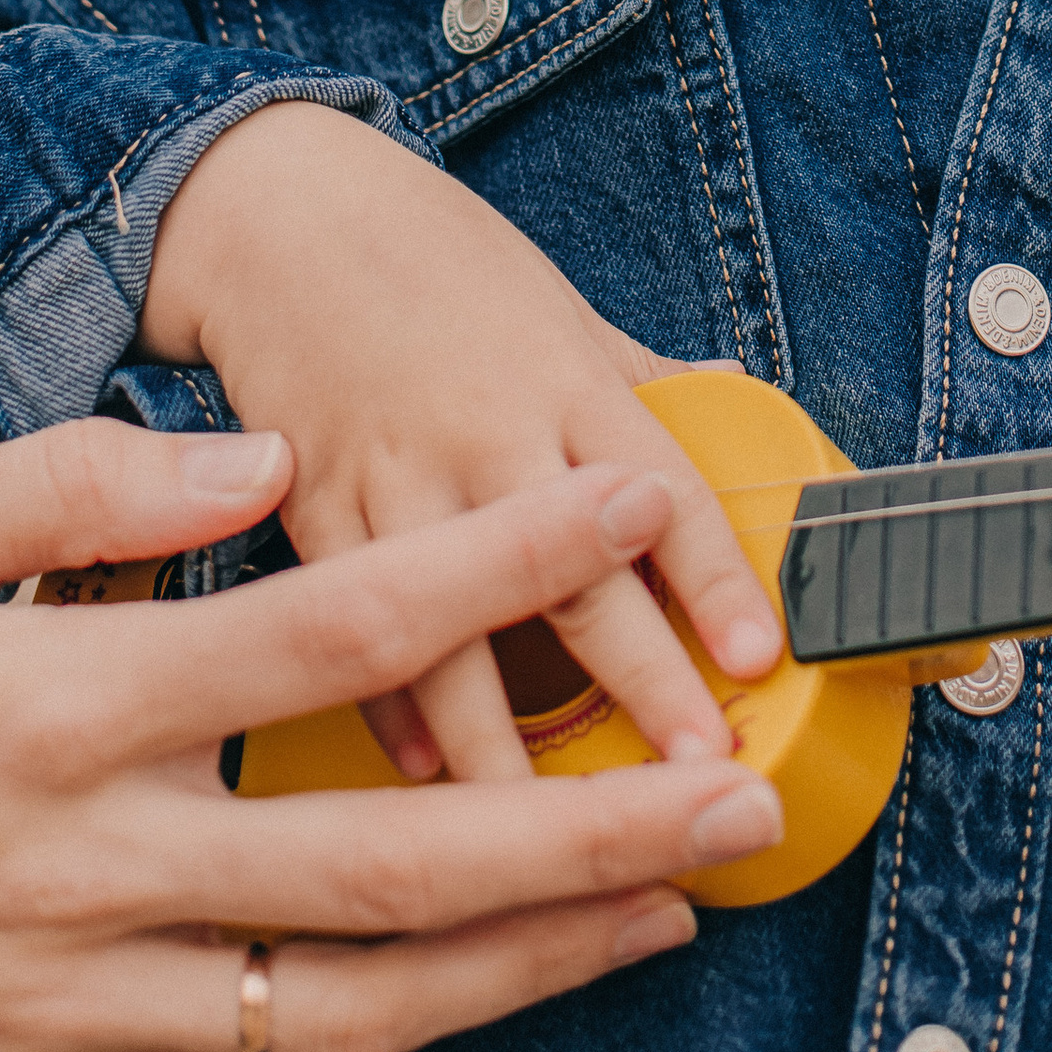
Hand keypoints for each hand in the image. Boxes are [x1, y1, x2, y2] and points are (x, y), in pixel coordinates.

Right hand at [0, 417, 780, 1051]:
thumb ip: (79, 488)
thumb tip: (259, 458)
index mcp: (62, 712)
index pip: (333, 631)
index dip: (499, 566)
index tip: (627, 502)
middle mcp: (93, 875)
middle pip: (397, 869)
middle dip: (594, 834)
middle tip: (741, 799)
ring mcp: (77, 1011)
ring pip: (356, 1012)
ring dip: (531, 967)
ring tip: (668, 911)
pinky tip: (471, 1014)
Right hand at [140, 104, 781, 782]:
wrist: (286, 213)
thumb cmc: (439, 259)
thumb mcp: (560, 304)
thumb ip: (641, 377)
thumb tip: (735, 408)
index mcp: (566, 383)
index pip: (662, 491)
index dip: (716, 577)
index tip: (764, 654)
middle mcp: (489, 436)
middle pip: (573, 580)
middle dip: (641, 684)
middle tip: (696, 776)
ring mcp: (396, 476)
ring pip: (458, 629)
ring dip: (511, 741)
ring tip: (557, 837)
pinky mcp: (314, 504)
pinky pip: (357, 619)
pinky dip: (391, 706)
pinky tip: (426, 784)